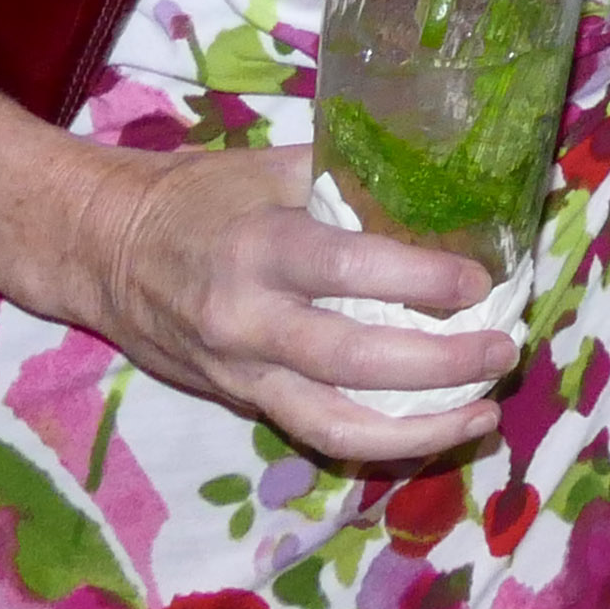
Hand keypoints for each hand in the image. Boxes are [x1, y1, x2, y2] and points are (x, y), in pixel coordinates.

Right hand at [55, 141, 517, 465]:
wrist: (107, 251)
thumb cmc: (203, 196)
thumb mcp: (273, 168)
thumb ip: (350, 181)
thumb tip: (446, 188)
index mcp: (259, 248)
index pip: (348, 272)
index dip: (421, 282)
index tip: (481, 280)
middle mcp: (248, 320)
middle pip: (352, 362)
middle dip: (439, 366)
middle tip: (502, 350)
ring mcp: (242, 374)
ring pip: (335, 425)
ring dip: (420, 430)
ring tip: (483, 415)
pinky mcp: (242, 403)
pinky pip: (317, 433)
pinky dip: (381, 440)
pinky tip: (434, 429)